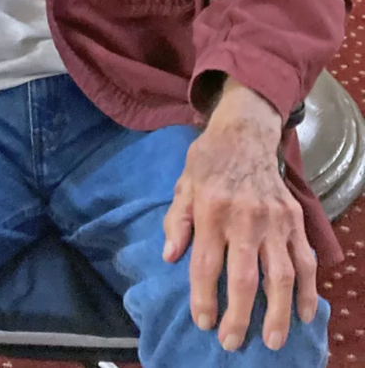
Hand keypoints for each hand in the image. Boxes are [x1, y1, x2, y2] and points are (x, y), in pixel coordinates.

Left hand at [163, 84, 316, 352]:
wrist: (245, 134)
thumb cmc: (208, 163)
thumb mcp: (182, 185)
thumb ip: (177, 222)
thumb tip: (170, 257)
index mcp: (211, 209)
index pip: (207, 263)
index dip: (204, 296)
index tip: (203, 322)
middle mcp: (245, 217)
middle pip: (245, 276)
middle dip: (239, 315)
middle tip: (232, 342)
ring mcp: (274, 220)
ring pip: (281, 274)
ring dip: (278, 312)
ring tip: (271, 340)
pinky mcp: (295, 219)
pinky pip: (305, 260)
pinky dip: (307, 289)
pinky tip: (303, 313)